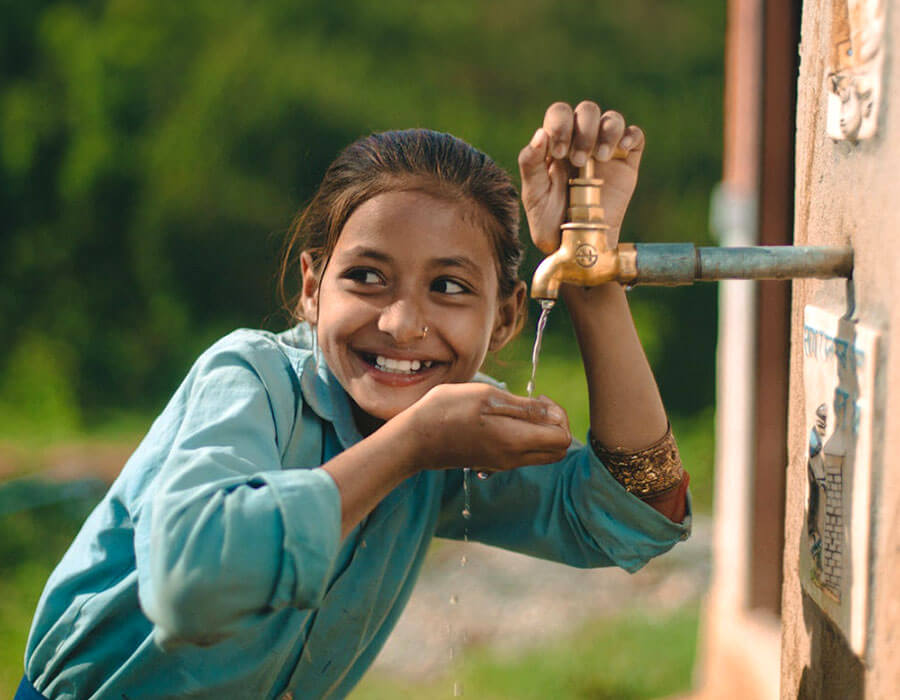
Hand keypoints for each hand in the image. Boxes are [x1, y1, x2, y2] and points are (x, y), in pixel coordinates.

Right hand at [402, 383, 571, 470]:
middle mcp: (514, 458)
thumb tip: (553, 413)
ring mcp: (503, 463)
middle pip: (558, 450)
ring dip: (541, 432)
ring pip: (542, 454)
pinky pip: (523, 455)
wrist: (415, 439)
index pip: (563, 437)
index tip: (539, 397)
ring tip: (519, 410)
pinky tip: (504, 419)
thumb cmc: (447, 411)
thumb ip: (524, 408)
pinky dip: (526, 438)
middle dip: (556, 425)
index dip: (559, 414)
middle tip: (537, 404)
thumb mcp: (487, 398)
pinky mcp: (492, 463)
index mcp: (516, 440)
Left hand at [518, 101, 644, 252]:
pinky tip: (621, 150)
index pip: (560, 113)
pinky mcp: (626, 163)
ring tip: (599, 158)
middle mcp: (581, 141)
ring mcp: (606, 150)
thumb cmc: (550, 221)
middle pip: (587, 110)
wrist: (577, 245)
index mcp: (557, 143)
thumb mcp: (534, 195)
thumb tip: (541, 134)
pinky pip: (635, 136)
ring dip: (607, 131)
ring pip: (612, 119)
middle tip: (577, 161)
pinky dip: (631, 136)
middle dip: (583, 130)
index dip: (561, 124)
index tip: (559, 152)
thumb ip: (531, 164)